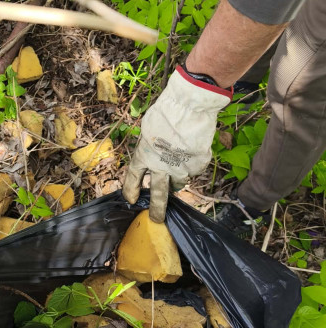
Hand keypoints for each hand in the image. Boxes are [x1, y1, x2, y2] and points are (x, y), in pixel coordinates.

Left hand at [122, 66, 231, 221]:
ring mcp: (180, 168)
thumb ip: (149, 146)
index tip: (130, 199)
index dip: (131, 190)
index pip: (133, 178)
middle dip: (156, 209)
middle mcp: (160, 167)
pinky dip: (191, 165)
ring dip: (177, 183)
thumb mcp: (148, 129)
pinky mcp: (196, 165)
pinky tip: (191, 154)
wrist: (189, 108)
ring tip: (177, 177)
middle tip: (156, 219)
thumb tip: (152, 155)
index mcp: (143, 156)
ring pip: (178, 184)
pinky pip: (193, 170)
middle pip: (158, 194)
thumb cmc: (166, 113)